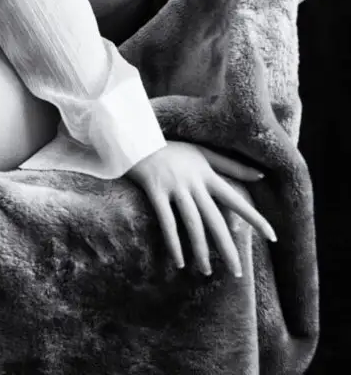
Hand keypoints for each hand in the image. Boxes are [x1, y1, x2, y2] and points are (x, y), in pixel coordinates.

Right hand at [127, 141, 275, 277]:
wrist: (139, 139)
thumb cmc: (173, 148)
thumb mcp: (203, 153)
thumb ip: (231, 166)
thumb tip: (261, 175)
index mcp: (207, 175)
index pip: (236, 199)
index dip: (255, 218)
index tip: (273, 237)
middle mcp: (194, 183)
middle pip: (214, 219)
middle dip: (227, 247)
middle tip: (237, 273)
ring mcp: (174, 188)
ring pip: (192, 223)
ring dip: (200, 250)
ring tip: (207, 272)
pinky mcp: (155, 191)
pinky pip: (166, 222)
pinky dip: (173, 243)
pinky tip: (179, 262)